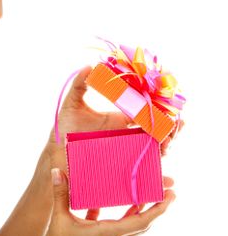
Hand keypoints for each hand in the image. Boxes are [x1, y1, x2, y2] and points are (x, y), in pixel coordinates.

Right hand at [40, 168, 175, 235]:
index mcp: (109, 233)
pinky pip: (108, 223)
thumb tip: (58, 171)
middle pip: (140, 223)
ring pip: (127, 223)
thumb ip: (60, 195)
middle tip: (164, 191)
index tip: (170, 196)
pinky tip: (102, 198)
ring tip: (142, 193)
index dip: (158, 209)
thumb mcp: (59, 220)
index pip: (141, 221)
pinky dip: (111, 211)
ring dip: (137, 209)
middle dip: (154, 208)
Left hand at [46, 66, 184, 167]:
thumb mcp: (72, 103)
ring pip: (155, 147)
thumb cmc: (66, 128)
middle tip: (176, 123)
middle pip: (156, 129)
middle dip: (170, 126)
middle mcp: (128, 134)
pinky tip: (166, 170)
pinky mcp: (122, 165)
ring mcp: (127, 150)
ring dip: (166, 143)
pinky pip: (144, 168)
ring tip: (169, 140)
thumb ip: (80, 84)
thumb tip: (89, 65)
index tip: (168, 103)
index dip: (159, 107)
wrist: (57, 151)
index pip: (144, 111)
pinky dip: (158, 170)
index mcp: (121, 118)